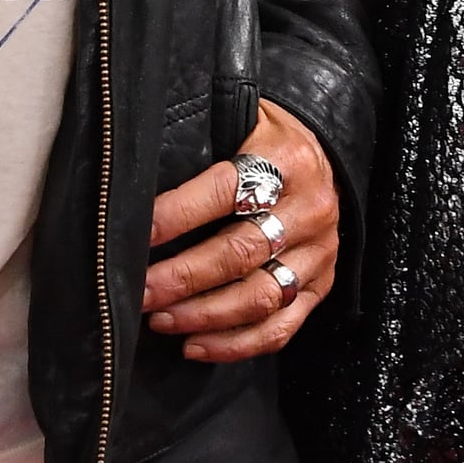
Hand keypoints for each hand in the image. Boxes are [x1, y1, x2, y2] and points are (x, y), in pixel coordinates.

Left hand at [140, 98, 339, 362]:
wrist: (326, 151)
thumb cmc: (265, 136)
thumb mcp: (240, 116)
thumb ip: (201, 137)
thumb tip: (137, 170)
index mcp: (285, 160)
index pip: (223, 191)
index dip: (176, 216)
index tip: (137, 236)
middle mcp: (309, 208)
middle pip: (240, 252)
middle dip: (183, 278)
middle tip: (141, 292)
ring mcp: (318, 252)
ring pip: (259, 296)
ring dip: (204, 316)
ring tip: (160, 320)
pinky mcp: (320, 285)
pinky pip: (280, 326)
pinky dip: (237, 344)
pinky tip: (196, 346)